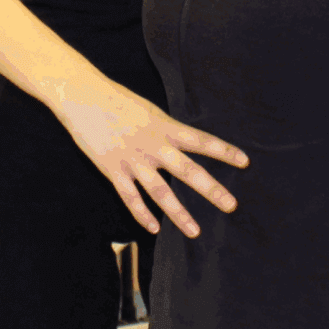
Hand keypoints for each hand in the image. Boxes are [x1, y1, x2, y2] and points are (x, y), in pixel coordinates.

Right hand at [51, 77, 247, 238]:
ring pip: (160, 192)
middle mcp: (153, 145)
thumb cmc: (116, 100)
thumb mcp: (149, 110)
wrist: (83, 97)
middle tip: (231, 205)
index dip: (224, 151)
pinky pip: (130, 197)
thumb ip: (165, 129)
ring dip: (179, 214)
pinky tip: (153, 229)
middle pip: (188, 171)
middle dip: (211, 190)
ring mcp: (133, 160)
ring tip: (195, 231)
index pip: (202, 141)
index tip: (245, 162)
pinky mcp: (113, 170)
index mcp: (165, 127)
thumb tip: (181, 142)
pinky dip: (141, 214)